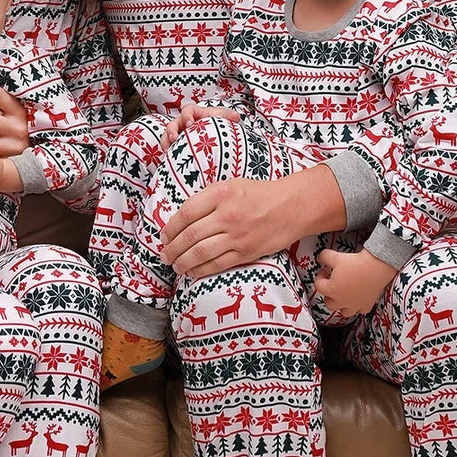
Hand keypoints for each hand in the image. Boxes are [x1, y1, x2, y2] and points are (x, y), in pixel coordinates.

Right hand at [160, 103, 239, 148]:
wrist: (213, 138)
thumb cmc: (215, 124)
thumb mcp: (221, 118)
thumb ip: (227, 116)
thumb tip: (236, 117)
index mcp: (195, 114)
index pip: (188, 110)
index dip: (187, 115)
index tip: (190, 123)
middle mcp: (184, 124)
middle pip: (173, 124)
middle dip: (172, 130)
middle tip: (175, 138)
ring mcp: (179, 135)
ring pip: (167, 136)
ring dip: (166, 142)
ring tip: (168, 150)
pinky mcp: (176, 145)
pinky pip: (168, 147)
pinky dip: (167, 152)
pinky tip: (169, 158)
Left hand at [160, 164, 346, 278]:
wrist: (292, 207)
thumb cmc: (259, 194)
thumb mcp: (231, 185)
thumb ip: (207, 199)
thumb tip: (182, 219)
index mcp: (220, 193)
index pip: (186, 213)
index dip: (170, 228)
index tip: (164, 236)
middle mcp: (227, 214)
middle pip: (190, 236)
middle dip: (172, 249)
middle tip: (164, 255)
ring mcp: (237, 235)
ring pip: (200, 253)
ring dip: (182, 262)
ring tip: (175, 265)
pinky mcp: (246, 252)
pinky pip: (217, 264)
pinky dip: (201, 270)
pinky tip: (192, 272)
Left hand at [314, 247, 397, 317]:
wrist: (376, 267)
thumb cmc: (356, 263)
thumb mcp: (335, 256)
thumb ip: (323, 257)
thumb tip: (320, 258)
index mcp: (332, 290)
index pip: (318, 286)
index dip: (320, 276)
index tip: (326, 270)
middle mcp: (342, 301)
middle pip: (329, 303)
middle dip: (329, 294)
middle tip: (333, 283)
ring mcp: (355, 305)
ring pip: (344, 312)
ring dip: (342, 304)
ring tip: (344, 294)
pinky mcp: (367, 305)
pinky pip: (361, 310)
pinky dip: (359, 306)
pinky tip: (359, 297)